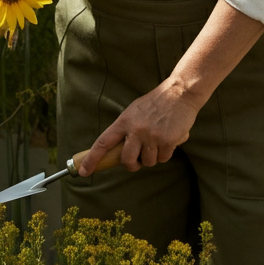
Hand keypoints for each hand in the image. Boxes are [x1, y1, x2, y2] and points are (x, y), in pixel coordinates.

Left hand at [77, 79, 202, 174]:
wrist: (179, 93)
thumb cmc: (156, 103)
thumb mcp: (134, 111)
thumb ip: (125, 129)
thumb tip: (118, 150)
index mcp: (124, 121)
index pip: (103, 143)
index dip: (92, 159)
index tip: (84, 171)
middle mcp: (136, 130)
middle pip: (127, 161)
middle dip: (132, 165)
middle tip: (137, 161)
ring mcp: (151, 136)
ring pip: (147, 162)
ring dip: (153, 156)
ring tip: (158, 140)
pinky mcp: (167, 141)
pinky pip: (163, 158)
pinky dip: (166, 152)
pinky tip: (169, 138)